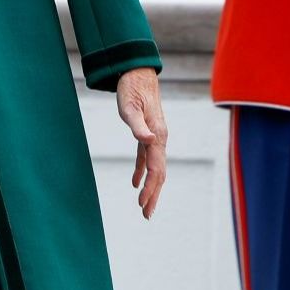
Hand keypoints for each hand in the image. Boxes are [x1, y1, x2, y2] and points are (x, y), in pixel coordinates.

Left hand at [116, 67, 168, 218]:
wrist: (137, 74)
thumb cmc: (132, 89)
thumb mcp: (129, 106)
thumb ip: (138, 125)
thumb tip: (148, 140)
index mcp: (158, 135)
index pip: (156, 168)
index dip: (151, 188)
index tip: (143, 204)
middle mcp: (160, 138)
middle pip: (160, 173)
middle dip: (154, 195)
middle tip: (146, 215)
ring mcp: (156, 137)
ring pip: (156, 168)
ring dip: (151, 187)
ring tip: (144, 206)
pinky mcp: (148, 134)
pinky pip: (147, 158)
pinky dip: (142, 172)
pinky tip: (134, 183)